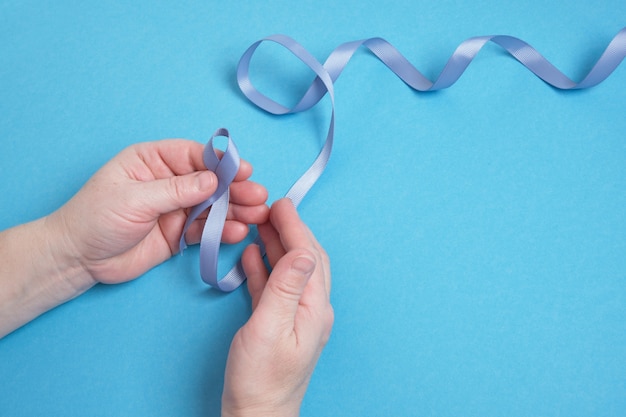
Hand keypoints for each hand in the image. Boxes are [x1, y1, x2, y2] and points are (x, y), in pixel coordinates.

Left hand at [47, 139, 268, 284]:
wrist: (79, 259)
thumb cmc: (95, 218)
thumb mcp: (134, 199)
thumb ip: (175, 190)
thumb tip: (213, 180)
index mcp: (153, 161)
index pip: (194, 155)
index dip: (220, 162)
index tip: (243, 170)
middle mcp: (169, 181)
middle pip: (209, 181)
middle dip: (235, 188)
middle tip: (258, 196)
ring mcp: (176, 208)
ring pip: (213, 205)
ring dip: (236, 210)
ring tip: (258, 215)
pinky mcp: (179, 233)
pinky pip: (206, 229)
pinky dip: (223, 231)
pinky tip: (238, 232)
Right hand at [222, 199, 333, 416]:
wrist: (257, 415)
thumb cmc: (261, 378)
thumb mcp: (270, 328)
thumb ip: (286, 287)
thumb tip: (303, 250)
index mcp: (314, 308)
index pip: (308, 256)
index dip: (295, 227)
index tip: (280, 204)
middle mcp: (312, 309)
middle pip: (305, 259)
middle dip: (291, 230)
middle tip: (271, 207)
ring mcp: (297, 316)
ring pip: (291, 270)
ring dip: (278, 245)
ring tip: (262, 224)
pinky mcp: (280, 323)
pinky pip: (276, 286)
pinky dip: (266, 267)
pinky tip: (254, 255)